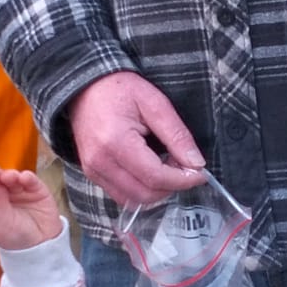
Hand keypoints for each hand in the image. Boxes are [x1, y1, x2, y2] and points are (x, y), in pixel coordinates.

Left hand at [0, 162, 63, 251]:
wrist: (40, 246)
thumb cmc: (15, 237)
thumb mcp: (0, 222)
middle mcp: (1, 195)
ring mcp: (18, 191)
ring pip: (11, 176)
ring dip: (9, 175)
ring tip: (9, 178)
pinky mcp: (35, 190)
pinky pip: (30, 179)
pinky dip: (26, 177)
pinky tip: (24, 179)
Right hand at [67, 71, 205, 207]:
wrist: (85, 87)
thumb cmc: (120, 89)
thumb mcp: (155, 103)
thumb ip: (177, 135)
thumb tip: (196, 163)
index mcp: (116, 142)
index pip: (155, 176)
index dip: (182, 180)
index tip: (200, 173)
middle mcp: (100, 162)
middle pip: (144, 194)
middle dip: (171, 187)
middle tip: (185, 168)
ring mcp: (93, 170)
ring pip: (133, 200)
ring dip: (157, 191)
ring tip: (168, 168)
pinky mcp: (92, 174)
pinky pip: (121, 195)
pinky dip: (142, 189)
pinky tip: (151, 170)